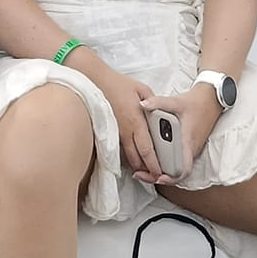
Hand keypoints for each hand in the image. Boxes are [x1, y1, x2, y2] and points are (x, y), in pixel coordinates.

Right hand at [83, 61, 159, 181]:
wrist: (96, 81)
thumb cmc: (119, 84)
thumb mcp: (142, 89)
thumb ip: (154, 103)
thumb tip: (160, 114)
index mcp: (136, 121)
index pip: (146, 149)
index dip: (153, 164)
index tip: (159, 173)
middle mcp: (125, 131)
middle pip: (136, 159)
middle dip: (145, 170)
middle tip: (154, 175)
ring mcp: (115, 133)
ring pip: (126, 157)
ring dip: (135, 165)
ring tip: (145, 170)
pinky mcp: (108, 132)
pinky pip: (118, 150)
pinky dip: (126, 157)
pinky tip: (132, 158)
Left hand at [138, 84, 221, 183]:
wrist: (211, 100)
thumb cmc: (197, 103)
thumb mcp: (176, 101)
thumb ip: (158, 103)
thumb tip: (142, 104)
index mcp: (187, 142)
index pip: (184, 169)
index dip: (171, 178)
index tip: (158, 178)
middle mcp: (190, 150)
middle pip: (176, 173)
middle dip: (158, 176)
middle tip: (141, 174)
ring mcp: (189, 149)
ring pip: (176, 167)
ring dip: (160, 171)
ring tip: (142, 168)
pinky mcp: (187, 146)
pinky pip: (177, 160)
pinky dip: (165, 162)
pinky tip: (152, 157)